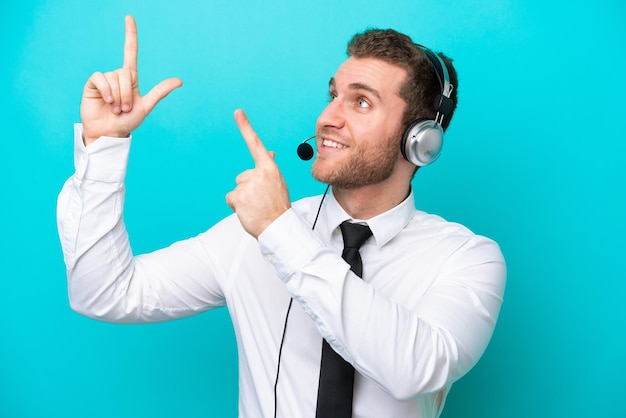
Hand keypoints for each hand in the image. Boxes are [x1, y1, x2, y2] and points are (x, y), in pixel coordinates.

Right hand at [80, 15, 182, 144]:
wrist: (110, 133)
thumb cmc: (127, 122)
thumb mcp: (146, 106)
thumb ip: (160, 91)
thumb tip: (180, 80)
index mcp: (131, 79)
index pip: (130, 51)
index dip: (130, 34)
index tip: (129, 17)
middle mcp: (117, 76)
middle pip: (125, 72)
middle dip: (127, 93)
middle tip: (126, 108)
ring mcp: (105, 80)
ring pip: (114, 77)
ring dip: (118, 96)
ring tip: (116, 109)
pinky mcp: (93, 84)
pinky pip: (101, 78)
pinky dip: (107, 91)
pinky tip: (108, 102)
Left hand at [226, 109, 290, 237]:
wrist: (279, 227)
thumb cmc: (278, 207)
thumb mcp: (278, 182)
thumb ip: (269, 168)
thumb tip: (269, 152)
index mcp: (269, 168)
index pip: (256, 144)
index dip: (246, 127)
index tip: (238, 112)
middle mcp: (258, 173)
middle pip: (242, 176)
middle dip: (247, 188)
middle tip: (260, 200)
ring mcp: (248, 184)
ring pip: (236, 188)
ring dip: (242, 198)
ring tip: (256, 206)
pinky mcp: (238, 196)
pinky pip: (230, 198)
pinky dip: (236, 206)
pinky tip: (248, 210)